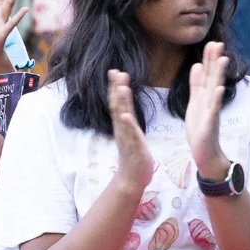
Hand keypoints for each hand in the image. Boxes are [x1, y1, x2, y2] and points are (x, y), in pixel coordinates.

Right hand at [106, 68, 154, 194]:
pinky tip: (126, 116)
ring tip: (121, 87)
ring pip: (122, 118)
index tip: (116, 71)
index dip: (116, 86)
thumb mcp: (132, 134)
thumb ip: (129, 122)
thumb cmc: (134, 157)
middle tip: (114, 71)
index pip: (118, 103)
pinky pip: (130, 135)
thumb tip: (127, 110)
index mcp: (123, 125)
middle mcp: (122, 129)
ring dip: (121, 102)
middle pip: (117, 105)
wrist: (131, 179)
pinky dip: (127, 125)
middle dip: (115, 88)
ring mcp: (127, 138)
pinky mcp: (134, 148)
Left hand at [184, 40, 230, 179]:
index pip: (207, 73)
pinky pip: (214, 108)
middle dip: (215, 60)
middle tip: (218, 43)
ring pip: (215, 89)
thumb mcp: (195, 101)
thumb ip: (196, 84)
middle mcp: (210, 100)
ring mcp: (211, 110)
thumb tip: (196, 65)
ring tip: (222, 59)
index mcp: (204, 95)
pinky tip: (219, 88)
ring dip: (219, 74)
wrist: (204, 151)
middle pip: (213, 76)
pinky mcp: (210, 122)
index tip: (211, 42)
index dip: (209, 58)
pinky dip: (216, 98)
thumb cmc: (200, 126)